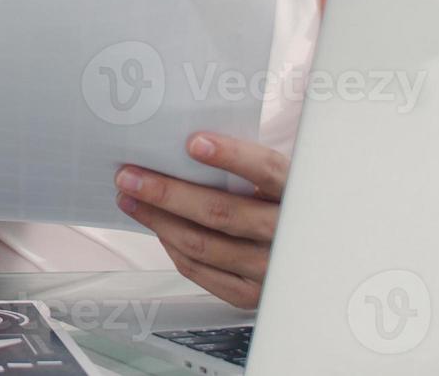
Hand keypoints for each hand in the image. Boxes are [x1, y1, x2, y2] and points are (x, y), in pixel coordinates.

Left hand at [114, 131, 288, 309]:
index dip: (231, 156)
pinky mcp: (249, 295)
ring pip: (202, 244)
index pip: (266, 170)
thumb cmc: (278, 205)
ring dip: (158, 220)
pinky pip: (200, 270)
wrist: (309, 255)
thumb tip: (182, 147)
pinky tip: (156, 227)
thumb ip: (244, 167)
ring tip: (130, 198)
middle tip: (129, 175)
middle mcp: (287, 235)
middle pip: (221, 213)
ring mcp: (268, 269)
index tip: (194, 143)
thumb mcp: (275, 181)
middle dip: (167, 193)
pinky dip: (171, 246)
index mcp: (298, 193)